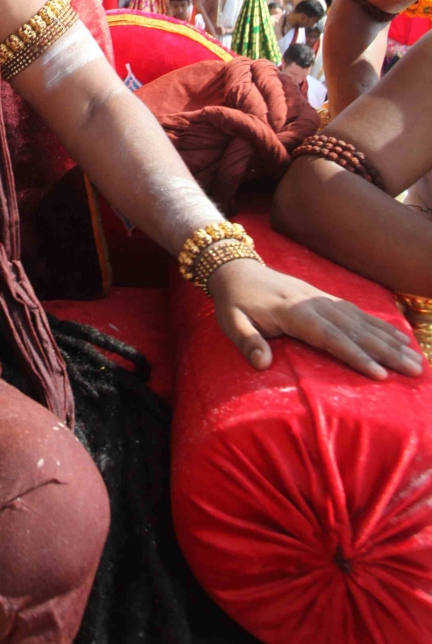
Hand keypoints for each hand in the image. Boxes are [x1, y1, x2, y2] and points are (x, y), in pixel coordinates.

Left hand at [209, 257, 423, 379]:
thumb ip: (247, 341)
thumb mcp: (230, 322)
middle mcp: (313, 303)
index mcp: (292, 312)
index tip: (379, 374)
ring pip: (361, 320)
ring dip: (389, 340)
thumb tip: (261, 363)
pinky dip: (380, 325)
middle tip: (414, 370)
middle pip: (354, 329)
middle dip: (386, 351)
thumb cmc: (234, 302)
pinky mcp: (324, 298)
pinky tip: (399, 338)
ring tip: (416, 358)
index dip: (355, 355)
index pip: (329, 337)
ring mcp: (321, 299)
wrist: (236, 269)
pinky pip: (357, 312)